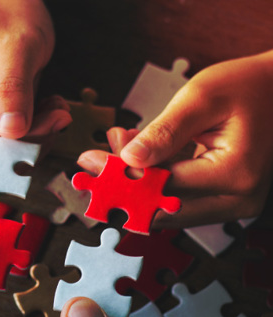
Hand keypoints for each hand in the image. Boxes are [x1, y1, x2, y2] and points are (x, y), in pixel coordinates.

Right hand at [0, 0, 71, 150]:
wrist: (1, 7)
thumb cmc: (9, 15)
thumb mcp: (20, 45)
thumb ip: (14, 88)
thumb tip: (11, 131)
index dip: (24, 137)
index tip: (56, 119)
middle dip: (29, 139)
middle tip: (58, 114)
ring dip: (31, 137)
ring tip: (52, 108)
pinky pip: (0, 143)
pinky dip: (27, 133)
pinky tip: (42, 111)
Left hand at [78, 50, 272, 227]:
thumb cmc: (247, 87)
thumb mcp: (202, 98)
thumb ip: (164, 132)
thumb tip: (128, 159)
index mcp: (234, 174)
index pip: (162, 187)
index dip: (121, 177)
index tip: (90, 163)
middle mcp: (235, 200)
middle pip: (163, 209)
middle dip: (123, 189)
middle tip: (94, 169)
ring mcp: (230, 205)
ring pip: (168, 208)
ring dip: (136, 186)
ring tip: (113, 155)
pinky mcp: (222, 200)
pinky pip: (179, 199)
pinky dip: (153, 182)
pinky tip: (136, 158)